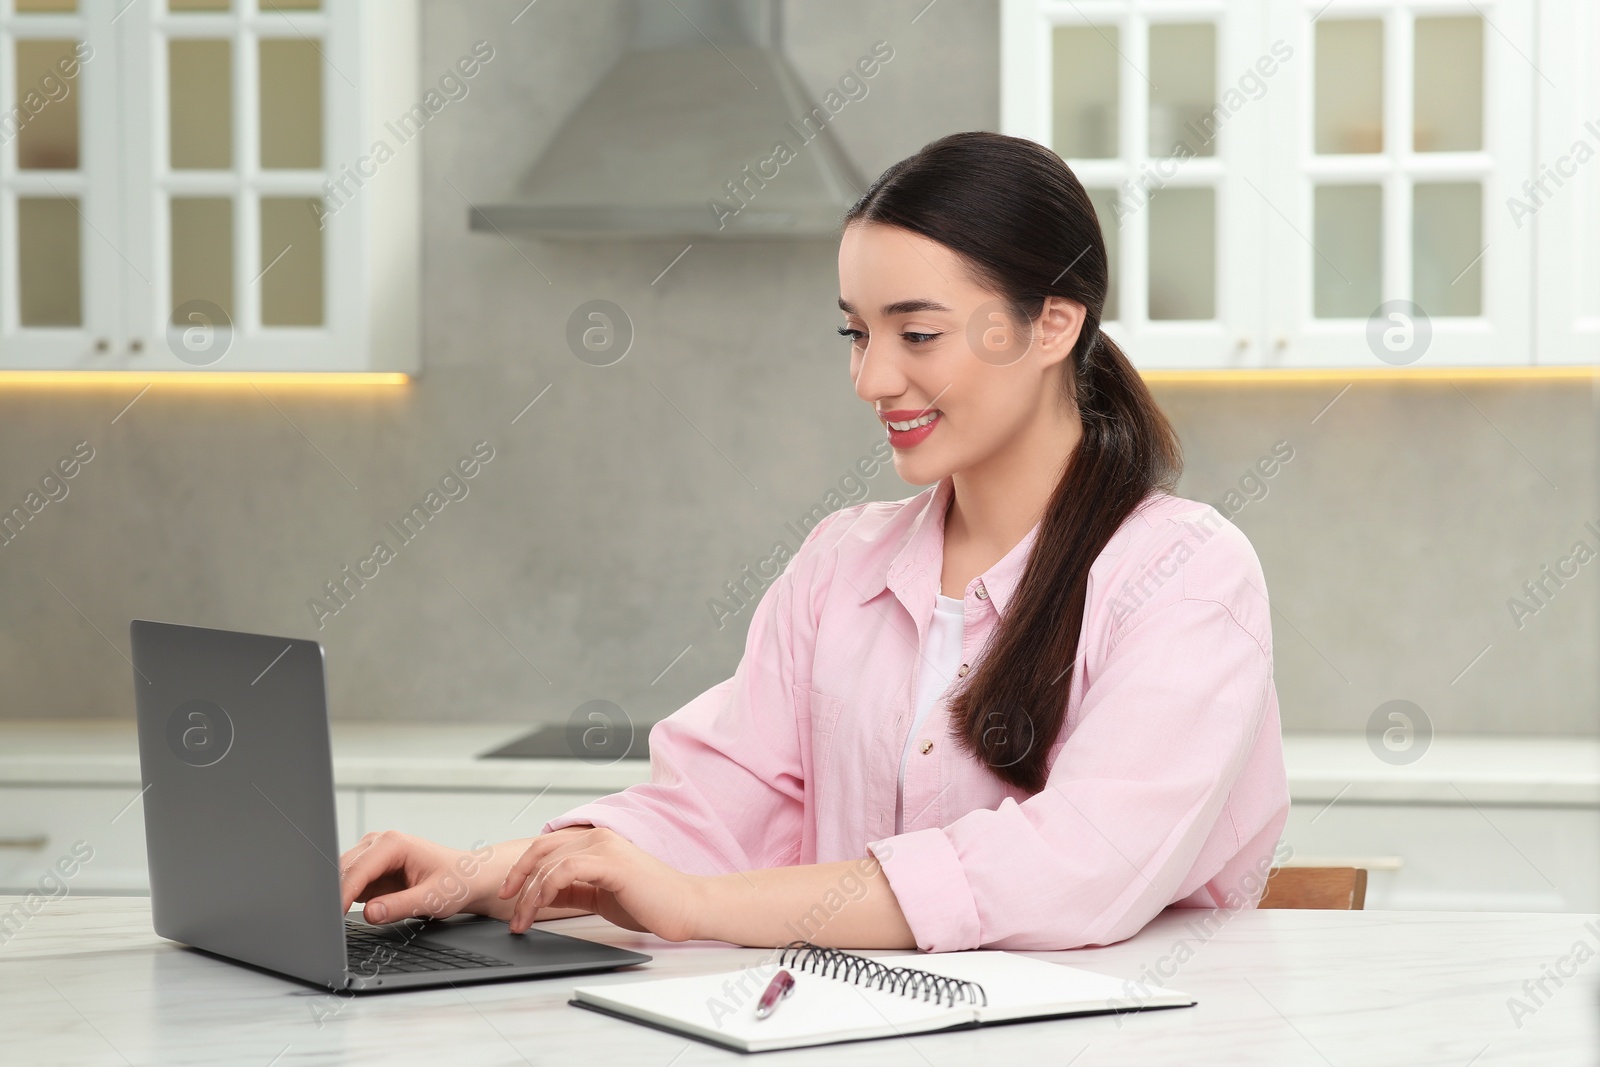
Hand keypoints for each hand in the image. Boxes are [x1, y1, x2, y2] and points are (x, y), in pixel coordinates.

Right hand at [339, 828, 587, 923]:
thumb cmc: (457, 881)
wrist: (469, 878)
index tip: (331, 916)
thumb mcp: (433, 898)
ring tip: (329, 923)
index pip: (357, 870)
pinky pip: (349, 884)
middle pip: (343, 871)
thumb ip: (400, 905)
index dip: (341, 894)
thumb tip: (371, 913)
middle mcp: (379, 843)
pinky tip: (340, 915)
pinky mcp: (371, 869)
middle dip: (332, 896)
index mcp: (394, 843)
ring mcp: (373, 855)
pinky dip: (343, 899)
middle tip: (324, 925)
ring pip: (341, 876)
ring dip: (335, 897)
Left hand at [498, 826, 705, 940]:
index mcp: (597, 841)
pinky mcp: (611, 862)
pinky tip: (542, 907)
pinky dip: (547, 888)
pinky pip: (566, 870)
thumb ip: (573, 890)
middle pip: (541, 849)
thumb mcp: (600, 896)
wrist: (685, 907)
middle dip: (517, 878)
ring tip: (522, 920)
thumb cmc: (650, 903)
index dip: (523, 868)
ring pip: (549, 862)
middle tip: (507, 906)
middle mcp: (599, 836)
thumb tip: (543, 895)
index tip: (509, 894)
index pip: (547, 847)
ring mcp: (605, 847)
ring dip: (529, 893)